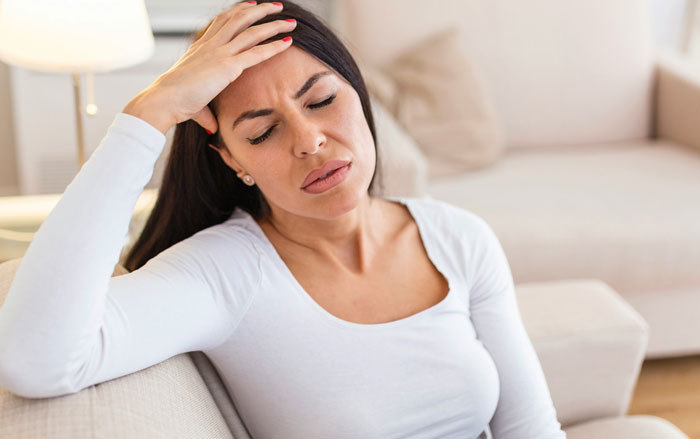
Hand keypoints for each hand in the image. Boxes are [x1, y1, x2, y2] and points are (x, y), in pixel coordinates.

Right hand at [122, 1, 295, 134]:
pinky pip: (256, 53)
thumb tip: (212, 127)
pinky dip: (274, 46)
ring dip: (273, 25)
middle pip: (239, 19)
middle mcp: (210, 45)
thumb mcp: (193, 102)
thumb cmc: (174, 102)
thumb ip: (206, 113)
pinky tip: (288, 42)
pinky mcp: (227, 67)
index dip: (238, 11)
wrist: (164, 100)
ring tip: (290, 21)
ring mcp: (219, 54)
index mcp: (200, 48)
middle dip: (260, 11)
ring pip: (251, 31)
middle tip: (278, 7)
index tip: (252, 5)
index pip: (222, 21)